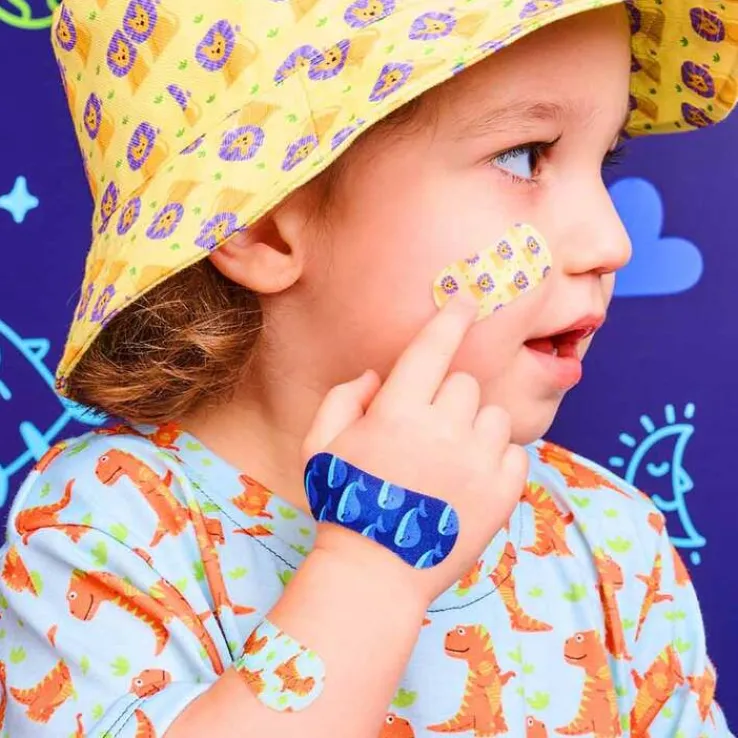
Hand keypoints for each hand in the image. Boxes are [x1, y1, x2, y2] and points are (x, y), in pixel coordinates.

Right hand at [301, 297, 527, 605]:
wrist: (376, 573)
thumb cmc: (344, 503)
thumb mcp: (320, 445)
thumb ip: (344, 397)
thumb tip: (379, 375)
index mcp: (397, 413)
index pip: (433, 347)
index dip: (450, 318)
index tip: (466, 300)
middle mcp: (443, 431)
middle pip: (465, 383)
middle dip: (446, 398)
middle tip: (427, 430)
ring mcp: (478, 463)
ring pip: (492, 415)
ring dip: (473, 428)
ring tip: (449, 459)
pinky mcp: (503, 493)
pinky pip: (515, 452)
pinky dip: (495, 459)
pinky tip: (468, 480)